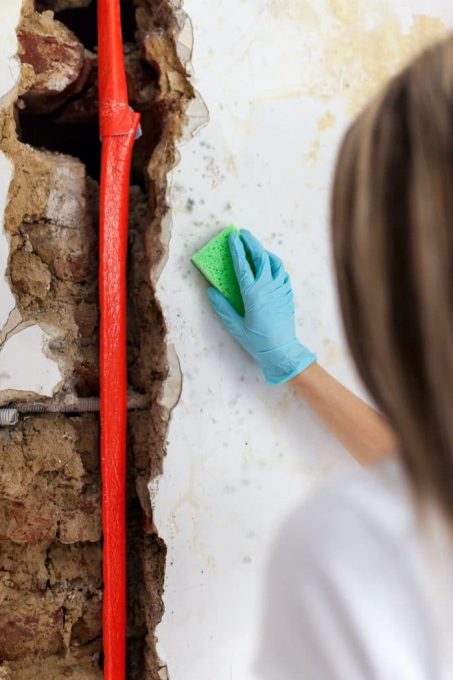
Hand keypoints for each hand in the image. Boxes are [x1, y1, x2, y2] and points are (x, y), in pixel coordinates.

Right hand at [208, 229, 316, 383]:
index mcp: (253, 294)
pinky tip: (270, 266)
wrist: (282, 351)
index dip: (237, 249)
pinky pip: (282, 273)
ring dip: (265, 251)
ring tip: (256, 247)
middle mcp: (268, 287)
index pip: (243, 265)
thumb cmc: (257, 341)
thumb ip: (222, 307)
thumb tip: (211, 291)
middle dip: (251, 242)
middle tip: (243, 233)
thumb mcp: (235, 326)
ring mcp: (280, 289)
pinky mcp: (287, 294)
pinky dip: (275, 265)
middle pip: (260, 257)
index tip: (232, 237)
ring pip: (275, 262)